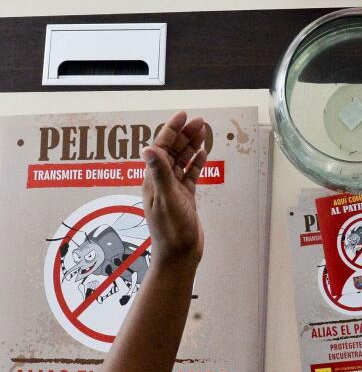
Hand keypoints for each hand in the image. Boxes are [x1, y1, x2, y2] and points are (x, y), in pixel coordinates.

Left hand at [141, 111, 208, 269]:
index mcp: (154, 180)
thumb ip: (159, 173)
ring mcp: (174, 189)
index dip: (171, 130)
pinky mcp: (185, 197)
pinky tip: (203, 154)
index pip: (161, 148)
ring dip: (191, 146)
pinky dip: (197, 163)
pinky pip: (191, 174)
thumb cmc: (172, 231)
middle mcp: (162, 182)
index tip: (182, 116)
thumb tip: (148, 148)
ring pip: (182, 161)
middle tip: (199, 122)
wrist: (179, 255)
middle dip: (184, 134)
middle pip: (172, 151)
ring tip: (202, 132)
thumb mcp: (167, 199)